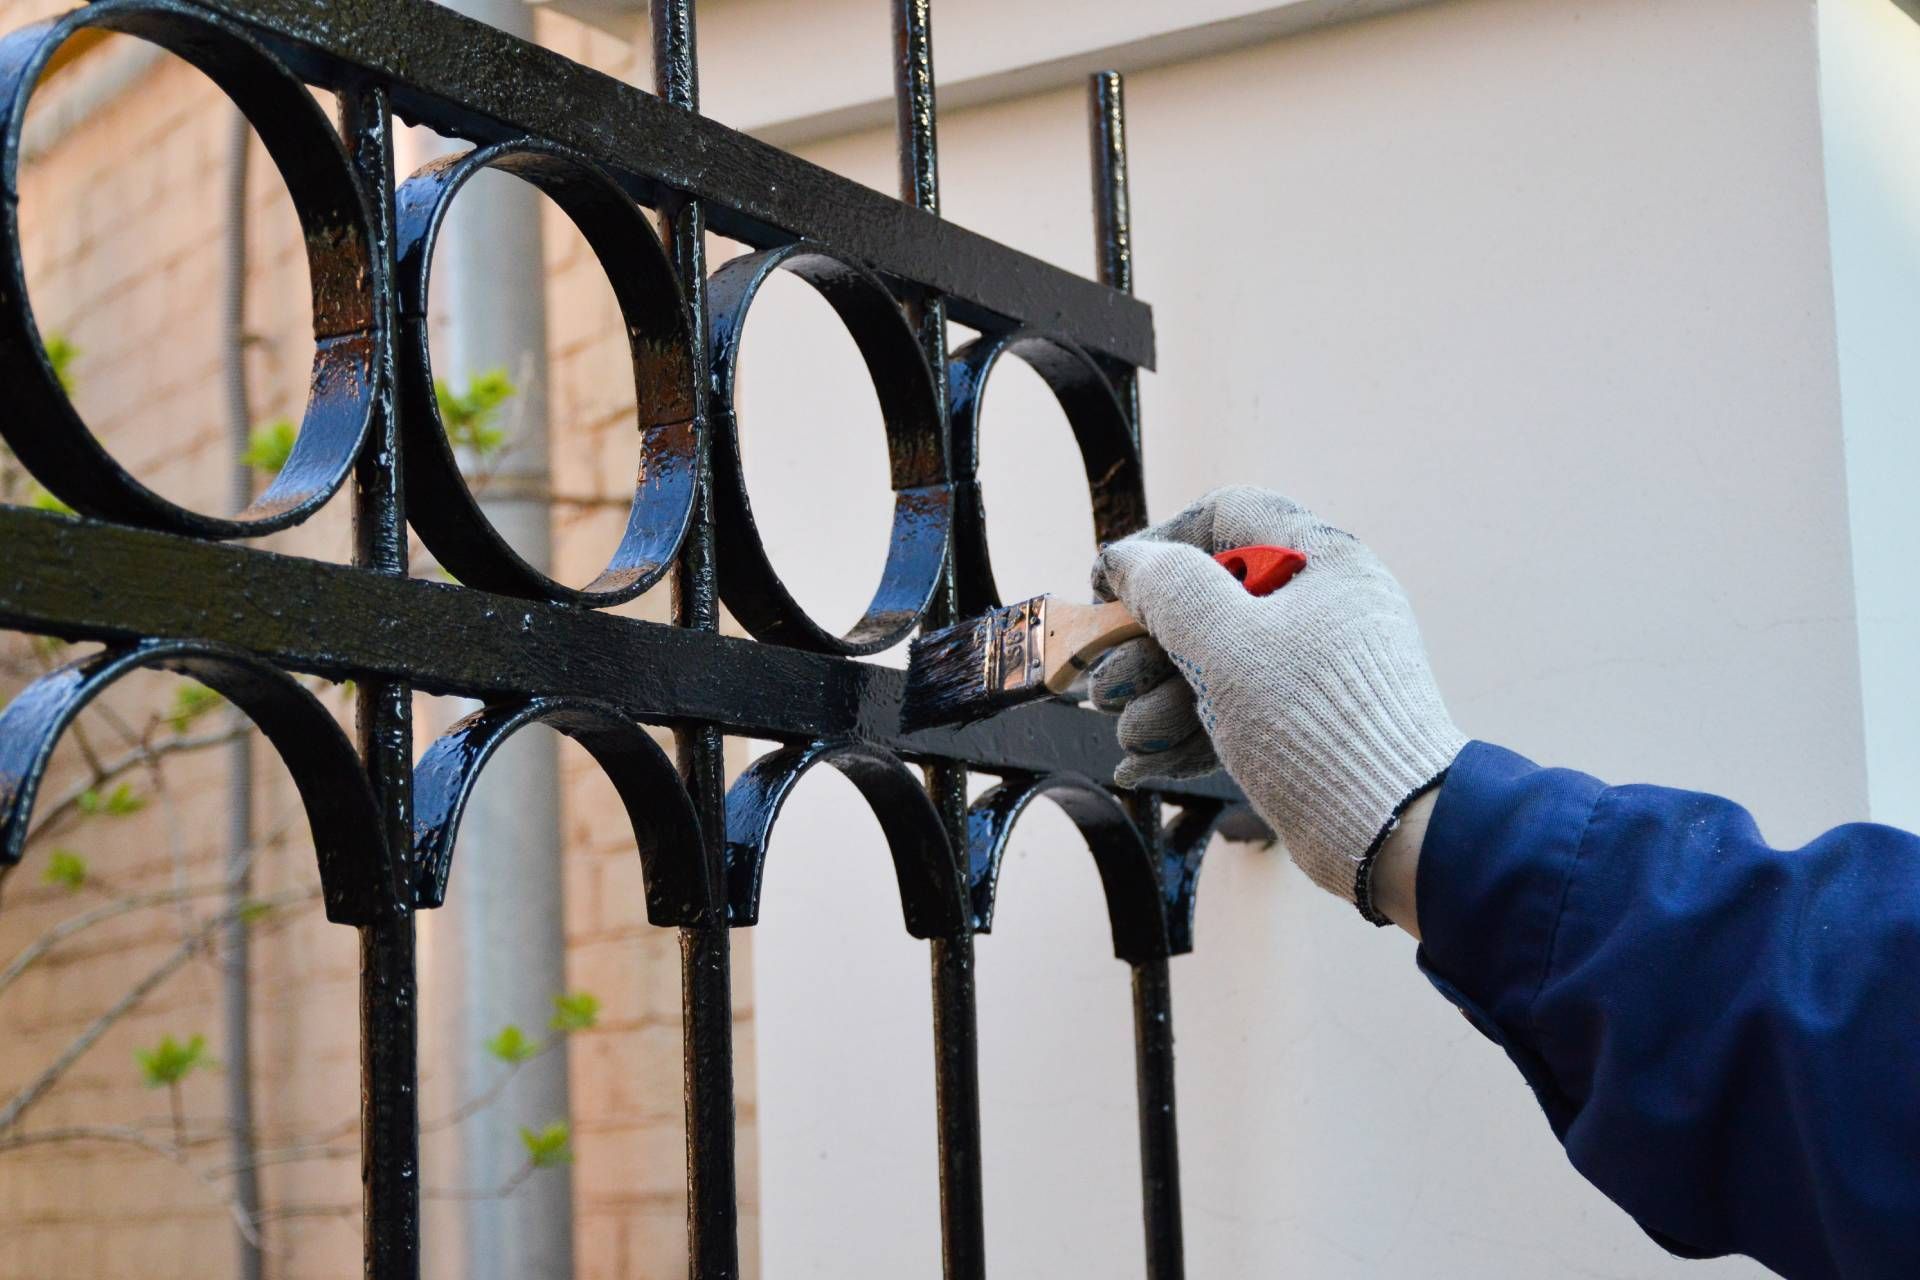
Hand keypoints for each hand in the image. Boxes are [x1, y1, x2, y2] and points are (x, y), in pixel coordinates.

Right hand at [1091, 486, 1464, 921]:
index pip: (1226, 515)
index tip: (1109, 585)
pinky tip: (1142, 767)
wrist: (1392, 831)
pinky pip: (1234, 709)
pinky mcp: (1305, 722)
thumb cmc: (1315, 723)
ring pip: (1214, 662)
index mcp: (1321, 560)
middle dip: (1145, 648)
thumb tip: (1127, 560)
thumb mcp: (1228, 643)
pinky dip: (1187, 733)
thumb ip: (1169, 590)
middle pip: (1209, 598)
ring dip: (1158, 700)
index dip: (1159, 544)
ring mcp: (1314, 667)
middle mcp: (1321, 604)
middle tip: (1102, 686)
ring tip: (1129, 738)